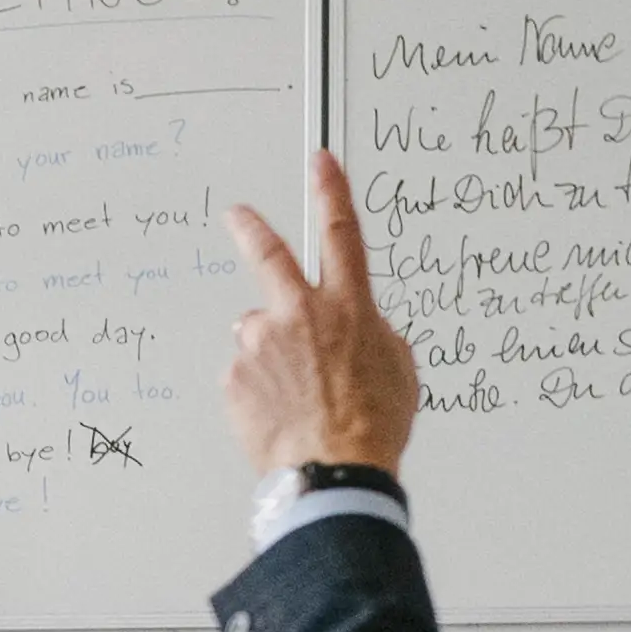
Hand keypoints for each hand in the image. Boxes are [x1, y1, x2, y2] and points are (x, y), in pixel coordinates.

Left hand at [218, 155, 419, 476]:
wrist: (334, 470)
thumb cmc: (374, 424)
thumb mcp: (396, 368)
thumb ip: (368, 334)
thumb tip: (349, 331)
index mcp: (349, 307)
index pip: (341, 233)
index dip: (331, 192)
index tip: (321, 161)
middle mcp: (299, 315)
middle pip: (269, 255)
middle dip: (250, 228)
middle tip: (234, 213)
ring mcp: (261, 344)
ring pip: (257, 334)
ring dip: (269, 354)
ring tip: (294, 396)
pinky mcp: (234, 377)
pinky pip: (244, 376)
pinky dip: (259, 392)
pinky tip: (279, 415)